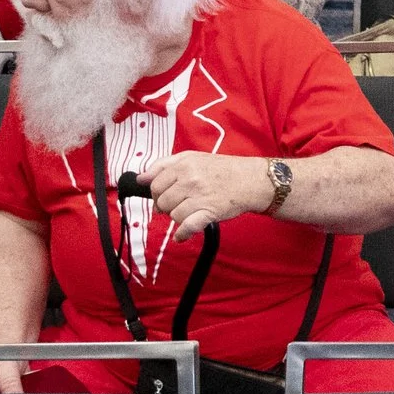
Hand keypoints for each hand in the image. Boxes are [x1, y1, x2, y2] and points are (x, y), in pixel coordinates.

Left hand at [139, 151, 273, 241]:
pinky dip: (182, 233)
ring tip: (189, 213)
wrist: (253, 180)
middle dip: (167, 206)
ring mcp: (199, 196)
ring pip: (173, 214)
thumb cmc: (223, 169)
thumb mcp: (193, 158)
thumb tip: (140, 178)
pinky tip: (181, 236)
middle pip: (162, 201)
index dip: (157, 193)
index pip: (155, 184)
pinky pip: (187, 226)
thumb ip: (164, 165)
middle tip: (179, 205)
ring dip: (178, 217)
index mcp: (183, 164)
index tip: (166, 196)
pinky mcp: (209, 212)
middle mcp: (190, 179)